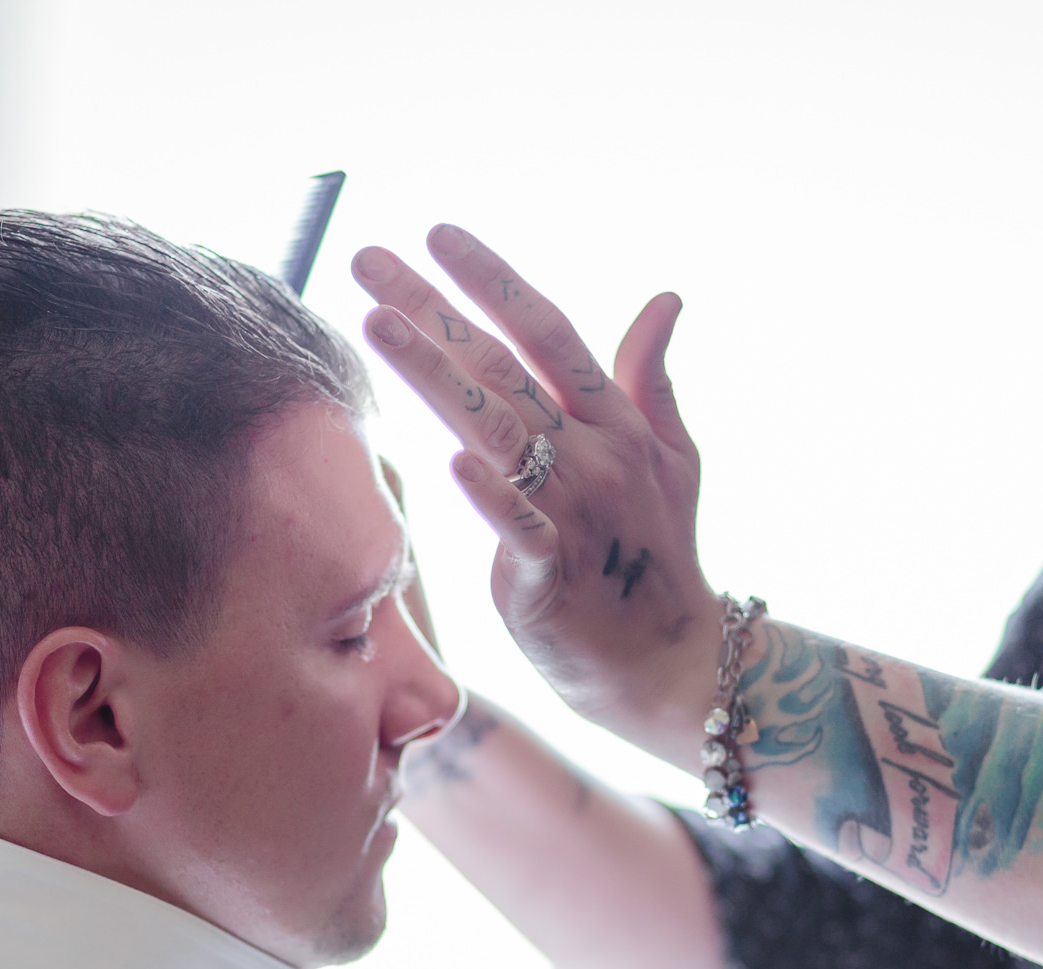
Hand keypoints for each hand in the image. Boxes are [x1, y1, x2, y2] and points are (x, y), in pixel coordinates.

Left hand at [351, 226, 720, 767]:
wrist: (665, 659)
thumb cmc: (656, 554)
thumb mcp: (673, 458)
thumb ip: (651, 378)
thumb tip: (664, 298)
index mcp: (616, 423)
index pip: (549, 332)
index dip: (493, 281)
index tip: (438, 234)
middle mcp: (595, 455)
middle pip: (503, 366)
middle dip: (434, 307)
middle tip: (368, 257)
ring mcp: (575, 512)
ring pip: (496, 428)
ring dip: (436, 373)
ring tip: (376, 323)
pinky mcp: (551, 573)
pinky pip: (519, 526)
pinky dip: (491, 495)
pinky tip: (452, 461)